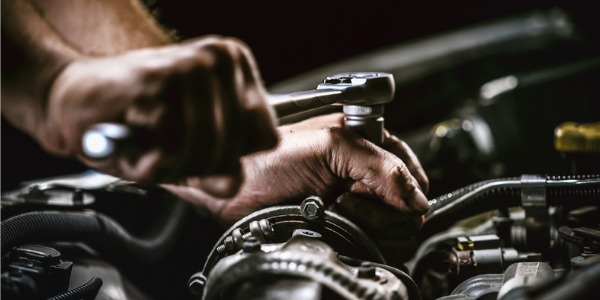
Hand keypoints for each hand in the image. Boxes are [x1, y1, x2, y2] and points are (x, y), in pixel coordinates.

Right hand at [41, 36, 277, 194]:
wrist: (75, 102)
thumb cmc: (136, 122)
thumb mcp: (188, 153)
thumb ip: (218, 171)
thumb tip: (231, 182)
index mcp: (236, 66)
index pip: (267, 136)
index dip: (232, 157)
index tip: (202, 149)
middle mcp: (220, 59)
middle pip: (236, 150)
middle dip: (197, 166)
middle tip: (166, 148)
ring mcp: (192, 66)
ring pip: (206, 152)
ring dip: (169, 163)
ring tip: (148, 140)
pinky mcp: (160, 78)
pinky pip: (172, 148)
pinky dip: (147, 158)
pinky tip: (134, 133)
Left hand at [163, 113, 428, 226]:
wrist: (235, 186)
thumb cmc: (270, 156)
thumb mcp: (331, 146)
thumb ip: (381, 166)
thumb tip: (417, 198)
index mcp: (370, 146)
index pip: (412, 173)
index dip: (403, 187)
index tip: (376, 191)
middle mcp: (366, 176)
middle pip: (407, 207)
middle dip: (380, 208)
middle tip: (347, 197)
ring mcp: (355, 205)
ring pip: (393, 231)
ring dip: (366, 224)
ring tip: (334, 208)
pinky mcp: (343, 229)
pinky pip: (370, 246)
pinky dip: (355, 239)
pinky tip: (331, 223)